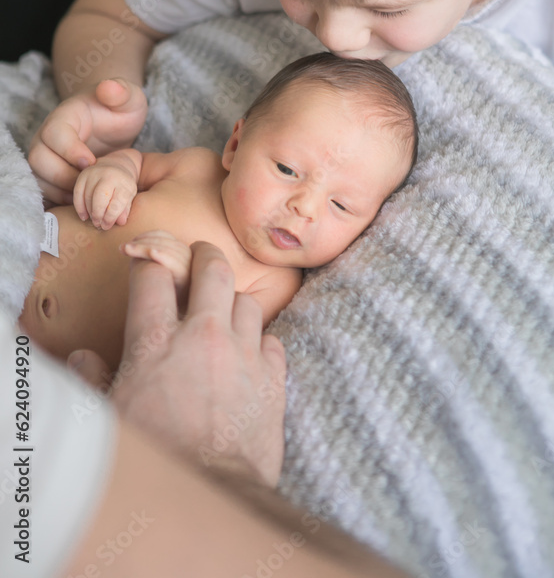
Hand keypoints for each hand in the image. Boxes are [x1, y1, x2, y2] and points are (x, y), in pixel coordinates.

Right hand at [28, 78, 147, 204]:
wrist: (114, 122)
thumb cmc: (121, 109)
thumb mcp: (130, 98)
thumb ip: (122, 91)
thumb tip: (108, 87)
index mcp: (66, 115)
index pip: (54, 132)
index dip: (69, 150)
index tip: (91, 162)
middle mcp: (49, 135)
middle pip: (38, 158)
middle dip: (62, 175)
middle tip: (90, 182)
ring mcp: (47, 154)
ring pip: (38, 176)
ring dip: (60, 190)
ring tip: (87, 194)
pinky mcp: (50, 171)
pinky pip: (44, 189)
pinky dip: (59, 198)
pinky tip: (83, 200)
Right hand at [67, 242, 286, 486]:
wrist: (206, 496)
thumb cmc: (151, 457)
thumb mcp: (108, 418)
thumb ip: (93, 380)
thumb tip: (81, 359)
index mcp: (155, 342)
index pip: (154, 276)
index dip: (151, 261)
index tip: (150, 261)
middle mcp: (203, 336)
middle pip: (213, 269)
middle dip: (206, 255)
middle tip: (202, 255)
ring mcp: (243, 355)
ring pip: (248, 302)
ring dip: (236, 303)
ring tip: (227, 311)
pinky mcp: (273, 379)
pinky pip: (274, 341)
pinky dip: (262, 343)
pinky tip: (252, 355)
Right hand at [73, 151, 139, 228]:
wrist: (116, 165)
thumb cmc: (123, 185)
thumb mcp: (129, 196)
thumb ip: (125, 209)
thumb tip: (120, 222)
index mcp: (124, 181)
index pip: (116, 202)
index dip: (110, 218)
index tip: (107, 226)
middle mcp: (108, 174)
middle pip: (99, 198)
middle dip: (98, 215)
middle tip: (99, 225)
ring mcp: (94, 173)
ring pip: (87, 197)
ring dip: (90, 212)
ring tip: (95, 221)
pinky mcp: (82, 175)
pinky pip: (77, 194)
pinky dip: (79, 207)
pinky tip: (84, 216)